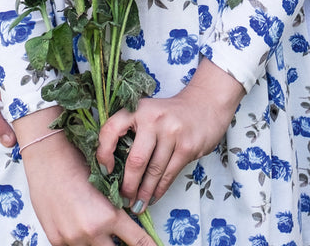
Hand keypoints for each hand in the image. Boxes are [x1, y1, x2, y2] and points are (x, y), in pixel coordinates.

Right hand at [18, 126, 156, 245]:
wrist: (48, 158)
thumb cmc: (78, 163)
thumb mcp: (105, 185)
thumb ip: (116, 208)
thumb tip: (128, 219)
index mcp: (109, 216)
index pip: (137, 241)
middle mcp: (92, 232)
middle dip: (121, 244)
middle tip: (122, 236)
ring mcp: (72, 239)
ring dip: (100, 241)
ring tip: (96, 223)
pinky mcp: (57, 240)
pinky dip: (81, 240)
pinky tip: (78, 224)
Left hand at [96, 58, 244, 211]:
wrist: (206, 104)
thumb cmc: (169, 114)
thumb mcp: (148, 112)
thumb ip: (132, 132)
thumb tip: (113, 168)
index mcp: (138, 109)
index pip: (111, 130)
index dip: (103, 153)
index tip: (105, 171)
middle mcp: (154, 118)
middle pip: (136, 160)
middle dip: (128, 185)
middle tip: (123, 199)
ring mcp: (172, 132)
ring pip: (154, 171)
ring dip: (144, 193)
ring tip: (137, 205)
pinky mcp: (187, 146)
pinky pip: (169, 174)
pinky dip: (159, 190)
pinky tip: (153, 197)